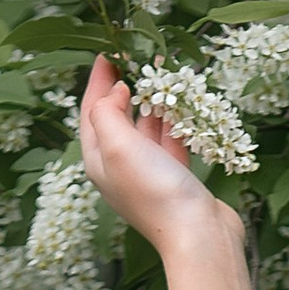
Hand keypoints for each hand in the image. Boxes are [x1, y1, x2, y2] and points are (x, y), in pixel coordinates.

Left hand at [77, 54, 235, 258]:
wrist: (198, 235)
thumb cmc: (154, 191)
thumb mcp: (117, 144)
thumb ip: (106, 111)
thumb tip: (116, 93)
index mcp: (98, 160)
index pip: (91, 112)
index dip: (98, 81)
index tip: (108, 53)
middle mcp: (120, 167)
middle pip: (117, 118)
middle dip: (125, 87)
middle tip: (136, 58)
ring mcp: (148, 174)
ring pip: (146, 128)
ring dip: (152, 101)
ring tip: (162, 74)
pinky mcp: (175, 178)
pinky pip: (170, 142)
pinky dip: (174, 122)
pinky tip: (181, 105)